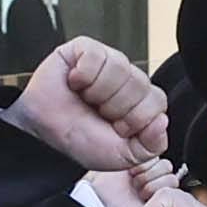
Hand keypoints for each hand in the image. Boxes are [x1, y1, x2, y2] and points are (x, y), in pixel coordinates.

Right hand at [13, 38, 171, 172]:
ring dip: (98, 93)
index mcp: (142, 102)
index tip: (116, 130)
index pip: (157, 103)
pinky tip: (74, 83)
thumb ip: (151, 146)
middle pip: (141, 85)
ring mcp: (109, 61)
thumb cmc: (81, 141)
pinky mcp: (85, 49)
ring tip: (85, 99)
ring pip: (121, 69)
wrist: (44, 135)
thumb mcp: (124, 157)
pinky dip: (83, 75)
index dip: (136, 120)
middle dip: (116, 108)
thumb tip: (162, 121)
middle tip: (97, 115)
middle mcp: (129, 79)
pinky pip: (97, 56)